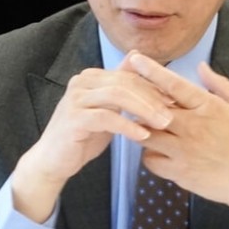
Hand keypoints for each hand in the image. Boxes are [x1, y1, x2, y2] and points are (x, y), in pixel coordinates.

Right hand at [10, 58, 174, 221]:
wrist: (53, 161)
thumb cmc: (83, 136)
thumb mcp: (107, 111)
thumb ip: (123, 92)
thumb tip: (143, 66)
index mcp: (92, 77)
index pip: (129, 75)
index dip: (154, 87)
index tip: (175, 101)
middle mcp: (82, 82)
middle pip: (126, 82)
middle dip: (153, 97)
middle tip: (173, 114)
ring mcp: (76, 98)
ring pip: (118, 95)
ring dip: (144, 109)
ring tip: (162, 124)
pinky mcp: (74, 118)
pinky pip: (106, 117)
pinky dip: (127, 126)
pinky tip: (142, 136)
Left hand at [127, 52, 228, 228]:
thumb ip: (220, 84)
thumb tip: (200, 66)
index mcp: (208, 107)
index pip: (174, 85)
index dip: (152, 71)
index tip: (136, 59)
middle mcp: (193, 127)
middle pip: (152, 108)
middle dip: (137, 99)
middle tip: (130, 95)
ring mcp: (184, 151)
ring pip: (145, 134)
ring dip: (140, 127)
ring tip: (142, 123)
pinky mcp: (179, 173)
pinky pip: (150, 160)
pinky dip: (148, 153)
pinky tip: (156, 149)